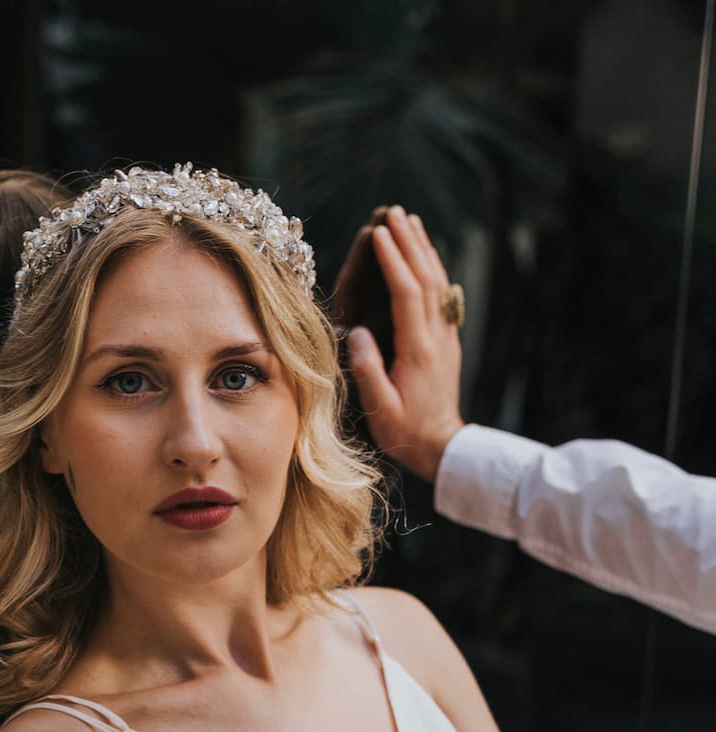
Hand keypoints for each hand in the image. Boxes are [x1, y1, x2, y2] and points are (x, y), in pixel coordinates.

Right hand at [342, 206, 464, 482]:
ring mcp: (446, 337)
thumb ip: (369, 370)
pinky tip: (424, 255)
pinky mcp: (448, 341)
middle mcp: (436, 337)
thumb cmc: (406, 432)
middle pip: (426, 278)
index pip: (407, 294)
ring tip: (410, 221)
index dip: (395, 261)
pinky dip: (433, 268)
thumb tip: (356, 332)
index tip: (381, 234)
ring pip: (438, 282)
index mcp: (418, 350)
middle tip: (395, 212)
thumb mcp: (381, 410)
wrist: (443, 446)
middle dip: (410, 242)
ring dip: (424, 249)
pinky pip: (442, 295)